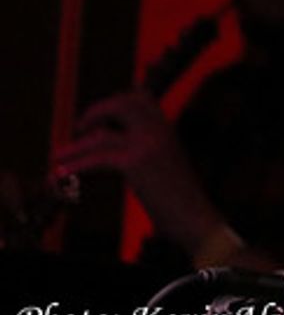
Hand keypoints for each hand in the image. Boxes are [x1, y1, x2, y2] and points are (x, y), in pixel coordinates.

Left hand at [53, 90, 220, 250]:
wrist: (195, 216)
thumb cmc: (180, 198)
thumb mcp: (167, 163)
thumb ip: (148, 148)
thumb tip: (115, 146)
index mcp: (167, 128)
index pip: (141, 97)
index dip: (116, 100)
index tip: (98, 115)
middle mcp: (159, 129)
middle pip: (121, 104)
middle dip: (95, 112)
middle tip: (80, 127)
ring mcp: (148, 143)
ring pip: (101, 135)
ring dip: (74, 148)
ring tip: (58, 157)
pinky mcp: (136, 162)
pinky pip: (97, 159)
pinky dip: (75, 166)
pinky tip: (60, 175)